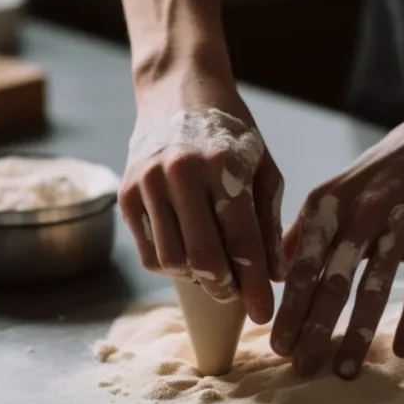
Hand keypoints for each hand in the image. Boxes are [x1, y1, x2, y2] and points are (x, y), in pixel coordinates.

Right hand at [119, 66, 286, 323]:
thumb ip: (269, 222)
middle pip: (203, 258)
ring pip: (172, 261)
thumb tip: (276, 276)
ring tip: (215, 271)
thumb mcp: (263, 167)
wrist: (178, 88)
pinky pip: (148, 251)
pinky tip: (188, 255)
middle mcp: (181, 174)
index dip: (256, 284)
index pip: (243, 241)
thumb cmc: (230, 131)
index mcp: (223, 165)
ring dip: (196, 279)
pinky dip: (170, 265)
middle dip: (225, 288)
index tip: (264, 314)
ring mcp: (148, 183)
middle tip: (238, 296)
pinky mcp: (126, 193)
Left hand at [269, 95, 403, 377]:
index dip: (288, 307)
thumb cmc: (388, 170)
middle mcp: (358, 212)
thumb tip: (278, 273)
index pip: (300, 265)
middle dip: (312, 328)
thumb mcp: (338, 190)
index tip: (274, 346)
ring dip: (357, 332)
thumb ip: (308, 230)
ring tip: (343, 370)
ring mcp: (399, 220)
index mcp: (326, 204)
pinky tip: (400, 350)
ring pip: (373, 285)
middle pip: (331, 279)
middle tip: (299, 368)